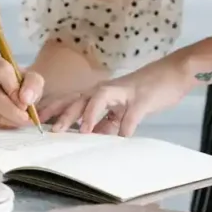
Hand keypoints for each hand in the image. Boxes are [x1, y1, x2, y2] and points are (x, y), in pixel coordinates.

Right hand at [0, 57, 44, 128]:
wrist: (20, 95)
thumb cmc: (24, 85)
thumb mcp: (35, 80)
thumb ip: (33, 85)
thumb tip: (25, 99)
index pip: (1, 73)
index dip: (14, 90)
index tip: (26, 102)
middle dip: (14, 112)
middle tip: (28, 118)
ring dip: (11, 121)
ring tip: (23, 119)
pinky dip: (5, 126)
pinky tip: (13, 121)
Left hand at [48, 57, 194, 136]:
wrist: (175, 72)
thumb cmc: (147, 91)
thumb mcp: (123, 111)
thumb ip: (107, 123)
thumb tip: (92, 139)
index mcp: (100, 93)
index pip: (72, 100)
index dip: (53, 109)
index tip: (36, 122)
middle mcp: (108, 90)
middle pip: (80, 98)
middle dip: (63, 113)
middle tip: (50, 130)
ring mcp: (125, 92)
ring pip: (100, 98)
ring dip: (89, 114)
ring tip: (81, 131)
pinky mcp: (143, 98)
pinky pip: (132, 113)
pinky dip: (126, 125)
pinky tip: (122, 137)